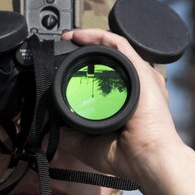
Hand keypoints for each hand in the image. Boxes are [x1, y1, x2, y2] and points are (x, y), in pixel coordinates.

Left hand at [59, 29, 194, 194]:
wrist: (146, 159)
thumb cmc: (126, 156)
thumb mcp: (86, 143)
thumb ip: (67, 135)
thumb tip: (47, 130)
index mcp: (126, 100)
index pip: (104, 75)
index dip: (84, 66)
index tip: (63, 65)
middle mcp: (134, 84)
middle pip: (108, 57)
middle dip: (85, 48)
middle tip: (63, 47)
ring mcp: (138, 76)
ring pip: (113, 47)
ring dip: (89, 38)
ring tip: (69, 37)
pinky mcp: (140, 70)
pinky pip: (119, 44)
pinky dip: (98, 36)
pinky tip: (80, 36)